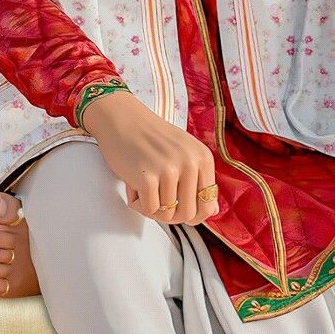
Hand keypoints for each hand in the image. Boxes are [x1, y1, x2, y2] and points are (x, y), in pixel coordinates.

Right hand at [83, 92, 219, 226]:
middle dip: (171, 215)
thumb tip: (213, 210)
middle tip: (158, 202)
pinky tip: (133, 185)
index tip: (180, 209)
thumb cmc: (151, 137)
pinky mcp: (147, 177)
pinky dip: (137, 203)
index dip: (194, 215)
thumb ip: (199, 179)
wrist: (122, 118)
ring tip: (143, 186)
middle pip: (188, 215)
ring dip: (151, 207)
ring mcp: (169, 170)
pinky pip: (148, 210)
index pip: (208, 205)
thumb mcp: (184, 152)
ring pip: (166, 215)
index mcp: (203, 157)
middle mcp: (190, 163)